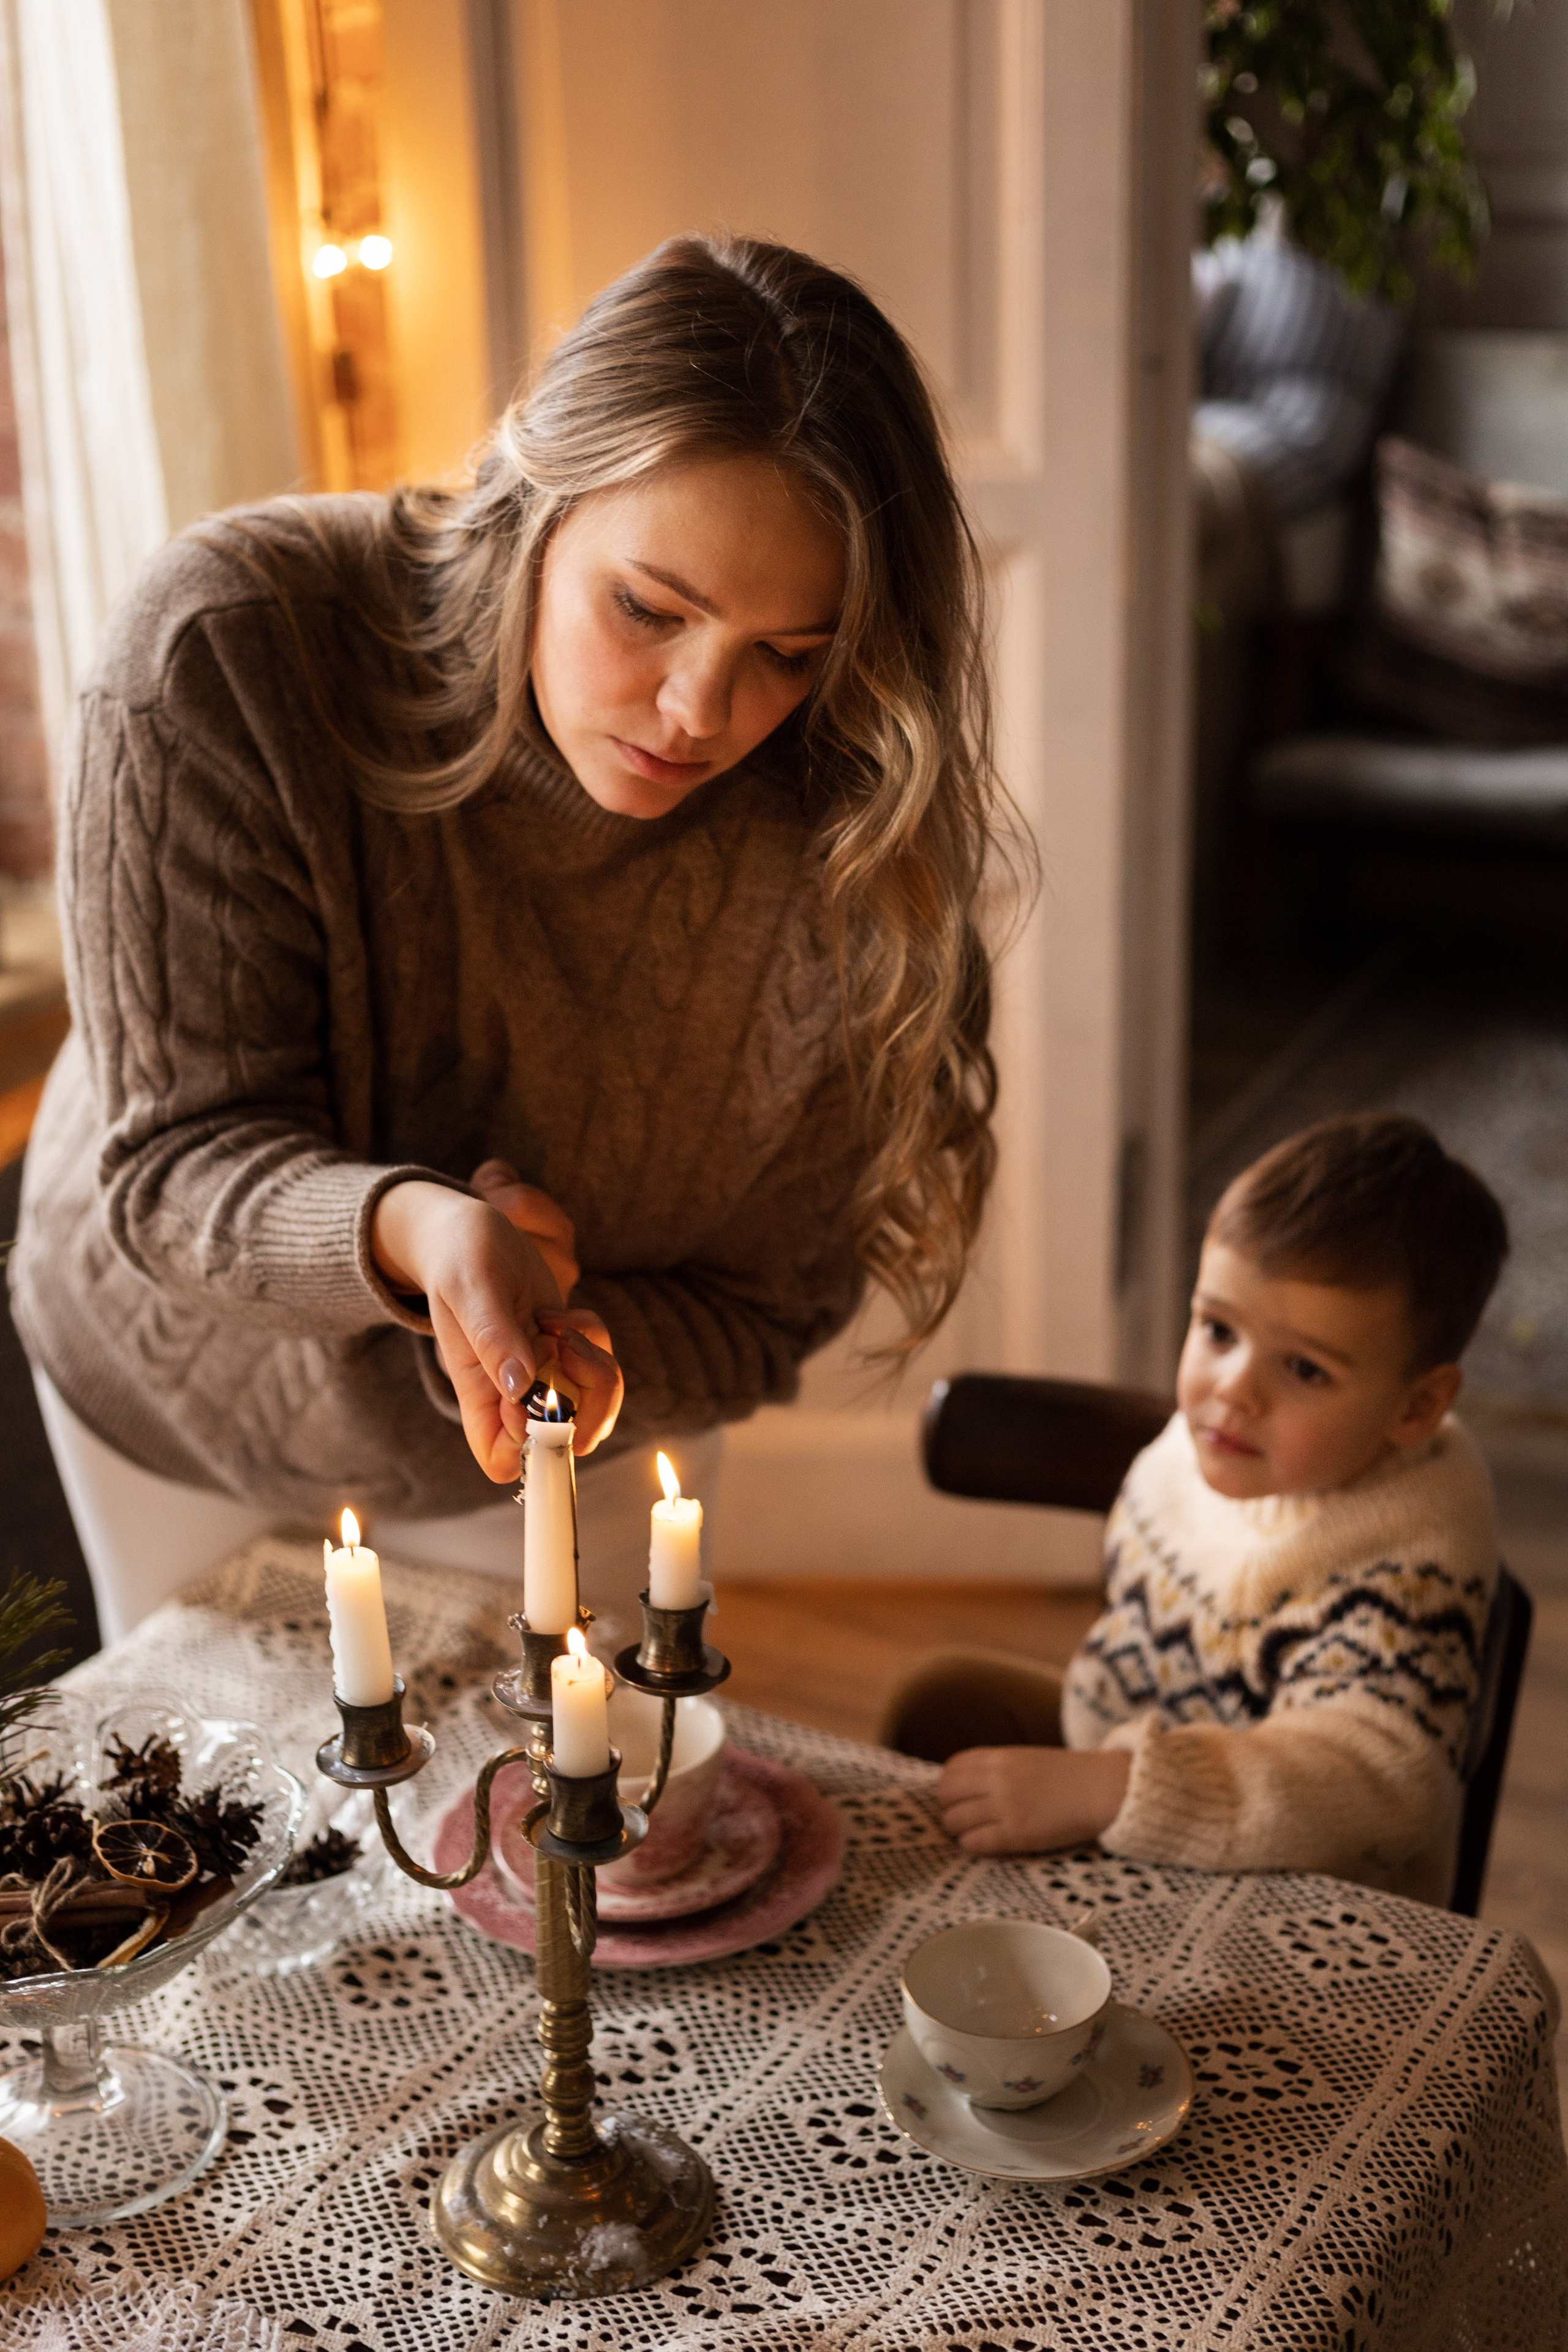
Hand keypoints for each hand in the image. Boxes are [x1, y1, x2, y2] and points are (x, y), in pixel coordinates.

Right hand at [370, 1179, 621, 1479]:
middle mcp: (515, 1395)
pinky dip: (591, 1338)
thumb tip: (520, 1389)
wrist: (469, 1231)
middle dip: (586, 1399)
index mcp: (479, 1394)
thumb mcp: (469, 1287)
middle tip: (559, 1347)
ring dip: (591, 1363)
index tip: (539, 1399)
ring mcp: (544, 1374)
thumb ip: (493, 1336)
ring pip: (595, 1401)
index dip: (532, 1444)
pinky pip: (601, 1362)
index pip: (503, 1459)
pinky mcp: (565, 1351)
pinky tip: (557, 1315)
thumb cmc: (458, 1258)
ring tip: (554, 1324)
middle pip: (569, 1439)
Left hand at [936, 1745, 1131, 1855]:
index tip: (958, 1798)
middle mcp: (997, 1779)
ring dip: (958, 1830)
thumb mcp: (1025, 1758)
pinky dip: (971, 1846)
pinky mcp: (1017, 1834)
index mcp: (999, 1757)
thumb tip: (963, 1784)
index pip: (950, 1770)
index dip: (949, 1787)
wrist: (1102, 1790)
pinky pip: (974, 1843)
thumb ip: (995, 1767)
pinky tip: (984, 1845)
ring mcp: (1005, 1806)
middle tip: (962, 1819)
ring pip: (954, 1821)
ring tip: (973, 1834)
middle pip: (945, 1795)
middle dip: (948, 1809)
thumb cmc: (1066, 1776)